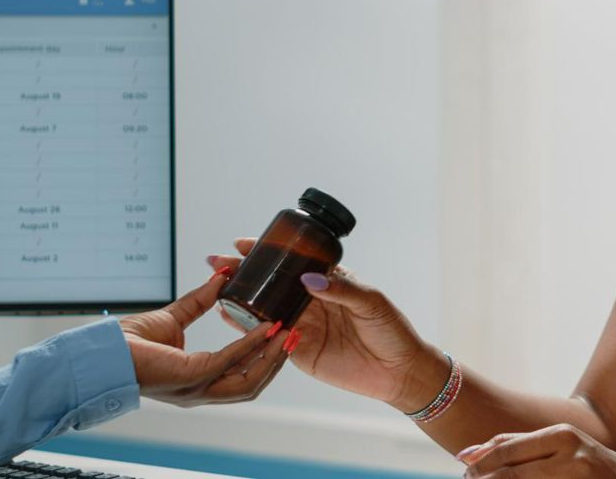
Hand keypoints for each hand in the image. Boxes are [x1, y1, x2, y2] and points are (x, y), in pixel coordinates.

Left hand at [118, 268, 290, 406]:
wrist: (101, 354)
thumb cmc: (128, 344)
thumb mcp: (175, 317)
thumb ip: (200, 301)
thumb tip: (221, 276)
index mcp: (198, 381)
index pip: (241, 376)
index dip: (265, 357)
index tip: (283, 333)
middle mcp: (200, 392)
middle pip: (252, 384)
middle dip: (276, 360)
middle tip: (295, 334)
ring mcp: (197, 388)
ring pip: (249, 381)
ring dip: (272, 356)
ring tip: (287, 332)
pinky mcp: (191, 376)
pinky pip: (231, 359)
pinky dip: (252, 343)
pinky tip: (265, 327)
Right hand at [208, 238, 441, 409]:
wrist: (398, 371)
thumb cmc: (391, 331)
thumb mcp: (371, 303)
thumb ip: (341, 290)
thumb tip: (308, 279)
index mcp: (331, 282)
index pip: (296, 263)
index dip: (270, 253)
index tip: (243, 244)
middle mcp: (313, 301)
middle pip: (274, 283)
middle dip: (246, 272)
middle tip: (218, 261)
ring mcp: (304, 325)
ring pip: (267, 307)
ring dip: (242, 297)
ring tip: (217, 285)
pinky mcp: (298, 350)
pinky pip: (269, 336)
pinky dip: (248, 327)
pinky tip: (228, 314)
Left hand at [459, 425, 615, 478]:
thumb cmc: (586, 464)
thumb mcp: (557, 446)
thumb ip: (517, 445)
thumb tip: (467, 454)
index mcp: (561, 436)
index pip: (508, 451)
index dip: (481, 465)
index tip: (466, 473)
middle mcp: (570, 456)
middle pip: (511, 474)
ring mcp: (576, 478)